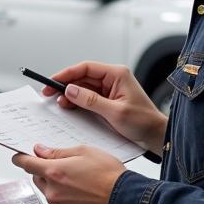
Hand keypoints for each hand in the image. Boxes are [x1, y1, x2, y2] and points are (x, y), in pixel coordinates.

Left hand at [12, 144, 126, 203]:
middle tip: (63, 165)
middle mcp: (53, 191)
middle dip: (45, 170)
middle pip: (37, 178)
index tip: (18, 157)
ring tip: (78, 180)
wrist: (125, 200)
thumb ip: (58, 152)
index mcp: (54, 172)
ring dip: (55, 185)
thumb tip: (40, 151)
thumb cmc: (109, 174)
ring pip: (48, 192)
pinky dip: (65, 197)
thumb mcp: (84, 151)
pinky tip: (81, 192)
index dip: (21, 158)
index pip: (26, 164)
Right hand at [44, 61, 166, 154]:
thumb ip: (91, 100)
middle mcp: (113, 78)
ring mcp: (110, 89)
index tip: (52, 81)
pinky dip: (77, 102)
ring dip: (70, 95)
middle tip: (48, 93)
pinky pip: (88, 97)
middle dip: (65, 85)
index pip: (86, 68)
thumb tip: (70, 90)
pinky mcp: (108, 100)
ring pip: (83, 87)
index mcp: (117, 74)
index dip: (67, 73)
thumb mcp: (115, 112)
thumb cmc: (143, 122)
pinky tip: (68, 107)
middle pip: (82, 77)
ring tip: (58, 103)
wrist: (155, 135)